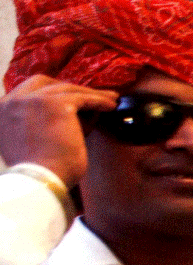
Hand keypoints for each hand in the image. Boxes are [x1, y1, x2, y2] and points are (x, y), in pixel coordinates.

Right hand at [0, 75, 117, 186]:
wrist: (41, 181)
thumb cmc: (42, 172)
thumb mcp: (33, 143)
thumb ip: (43, 125)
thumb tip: (81, 113)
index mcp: (2, 110)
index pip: (28, 92)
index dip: (51, 93)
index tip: (69, 99)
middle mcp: (13, 101)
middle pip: (45, 83)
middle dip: (69, 88)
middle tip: (91, 95)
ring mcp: (33, 99)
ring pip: (67, 89)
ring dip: (91, 94)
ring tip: (109, 100)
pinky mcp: (56, 104)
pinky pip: (83, 98)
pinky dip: (99, 100)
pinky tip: (111, 105)